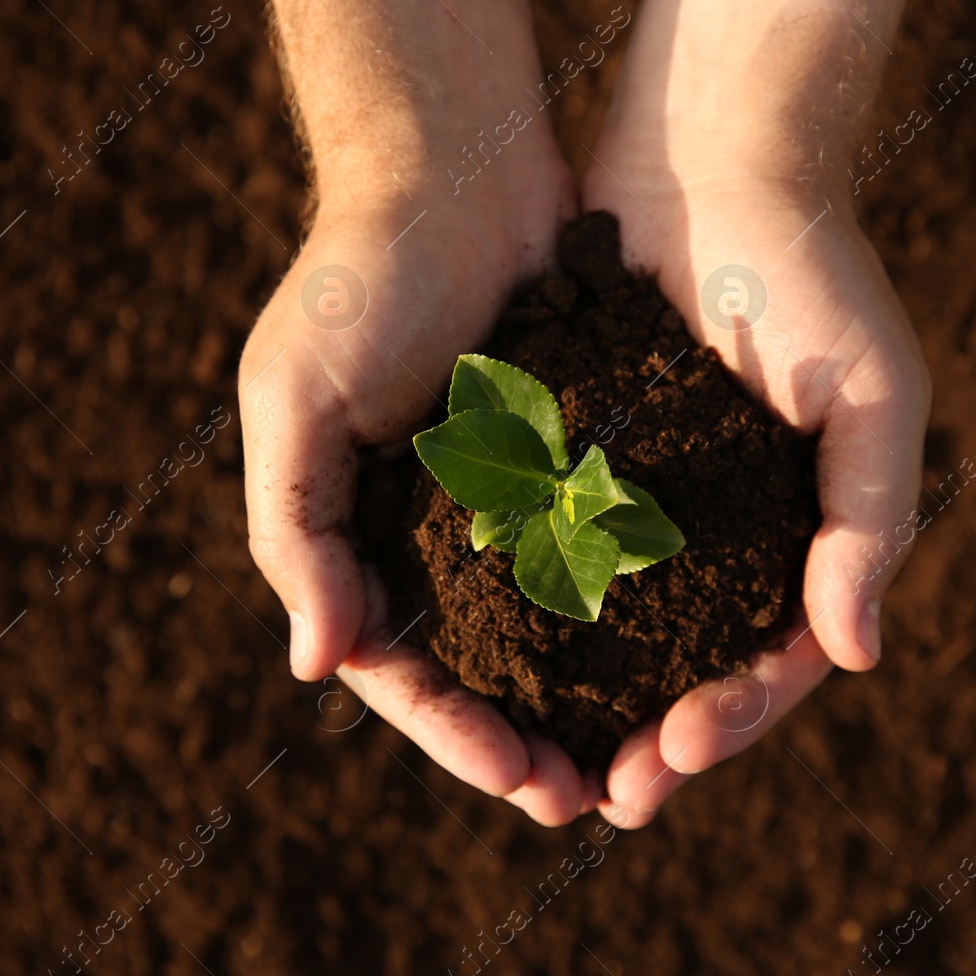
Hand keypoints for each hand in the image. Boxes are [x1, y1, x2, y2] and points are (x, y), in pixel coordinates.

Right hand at [242, 0, 605, 819]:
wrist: (455, 171)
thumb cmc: (357, 279)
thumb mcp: (293, 398)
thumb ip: (296, 529)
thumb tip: (317, 667)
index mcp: (360, 538)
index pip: (401, 668)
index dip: (453, 734)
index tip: (518, 780)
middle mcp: (433, 537)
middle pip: (481, 674)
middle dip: (528, 743)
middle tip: (591, 803)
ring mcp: (508, 507)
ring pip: (552, 634)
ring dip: (589, 702)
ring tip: (644, 760)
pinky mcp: (575, 464)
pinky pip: (605, 557)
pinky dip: (633, 614)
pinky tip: (682, 658)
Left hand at [577, 0, 930, 826]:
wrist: (710, 161)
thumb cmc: (811, 272)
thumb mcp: (874, 395)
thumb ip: (870, 521)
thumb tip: (856, 656)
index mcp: (800, 534)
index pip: (772, 659)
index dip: (730, 719)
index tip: (672, 759)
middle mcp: (724, 535)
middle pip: (686, 668)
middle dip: (649, 740)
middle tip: (599, 801)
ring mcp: (650, 505)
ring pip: (615, 632)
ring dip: (582, 702)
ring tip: (536, 763)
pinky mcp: (580, 463)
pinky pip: (553, 553)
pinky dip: (529, 613)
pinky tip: (489, 659)